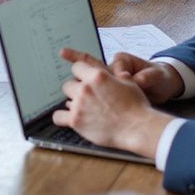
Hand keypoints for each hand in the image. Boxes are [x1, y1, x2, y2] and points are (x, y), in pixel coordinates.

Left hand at [51, 48, 173, 158]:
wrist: (137, 128)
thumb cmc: (136, 106)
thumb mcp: (129, 83)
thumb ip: (117, 74)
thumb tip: (116, 69)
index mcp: (97, 76)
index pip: (76, 66)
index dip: (81, 73)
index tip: (83, 79)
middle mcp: (85, 88)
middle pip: (68, 84)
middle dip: (75, 90)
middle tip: (86, 97)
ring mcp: (79, 104)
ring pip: (65, 99)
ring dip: (73, 103)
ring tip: (83, 109)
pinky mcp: (76, 121)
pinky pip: (57, 116)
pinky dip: (62, 118)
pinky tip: (69, 119)